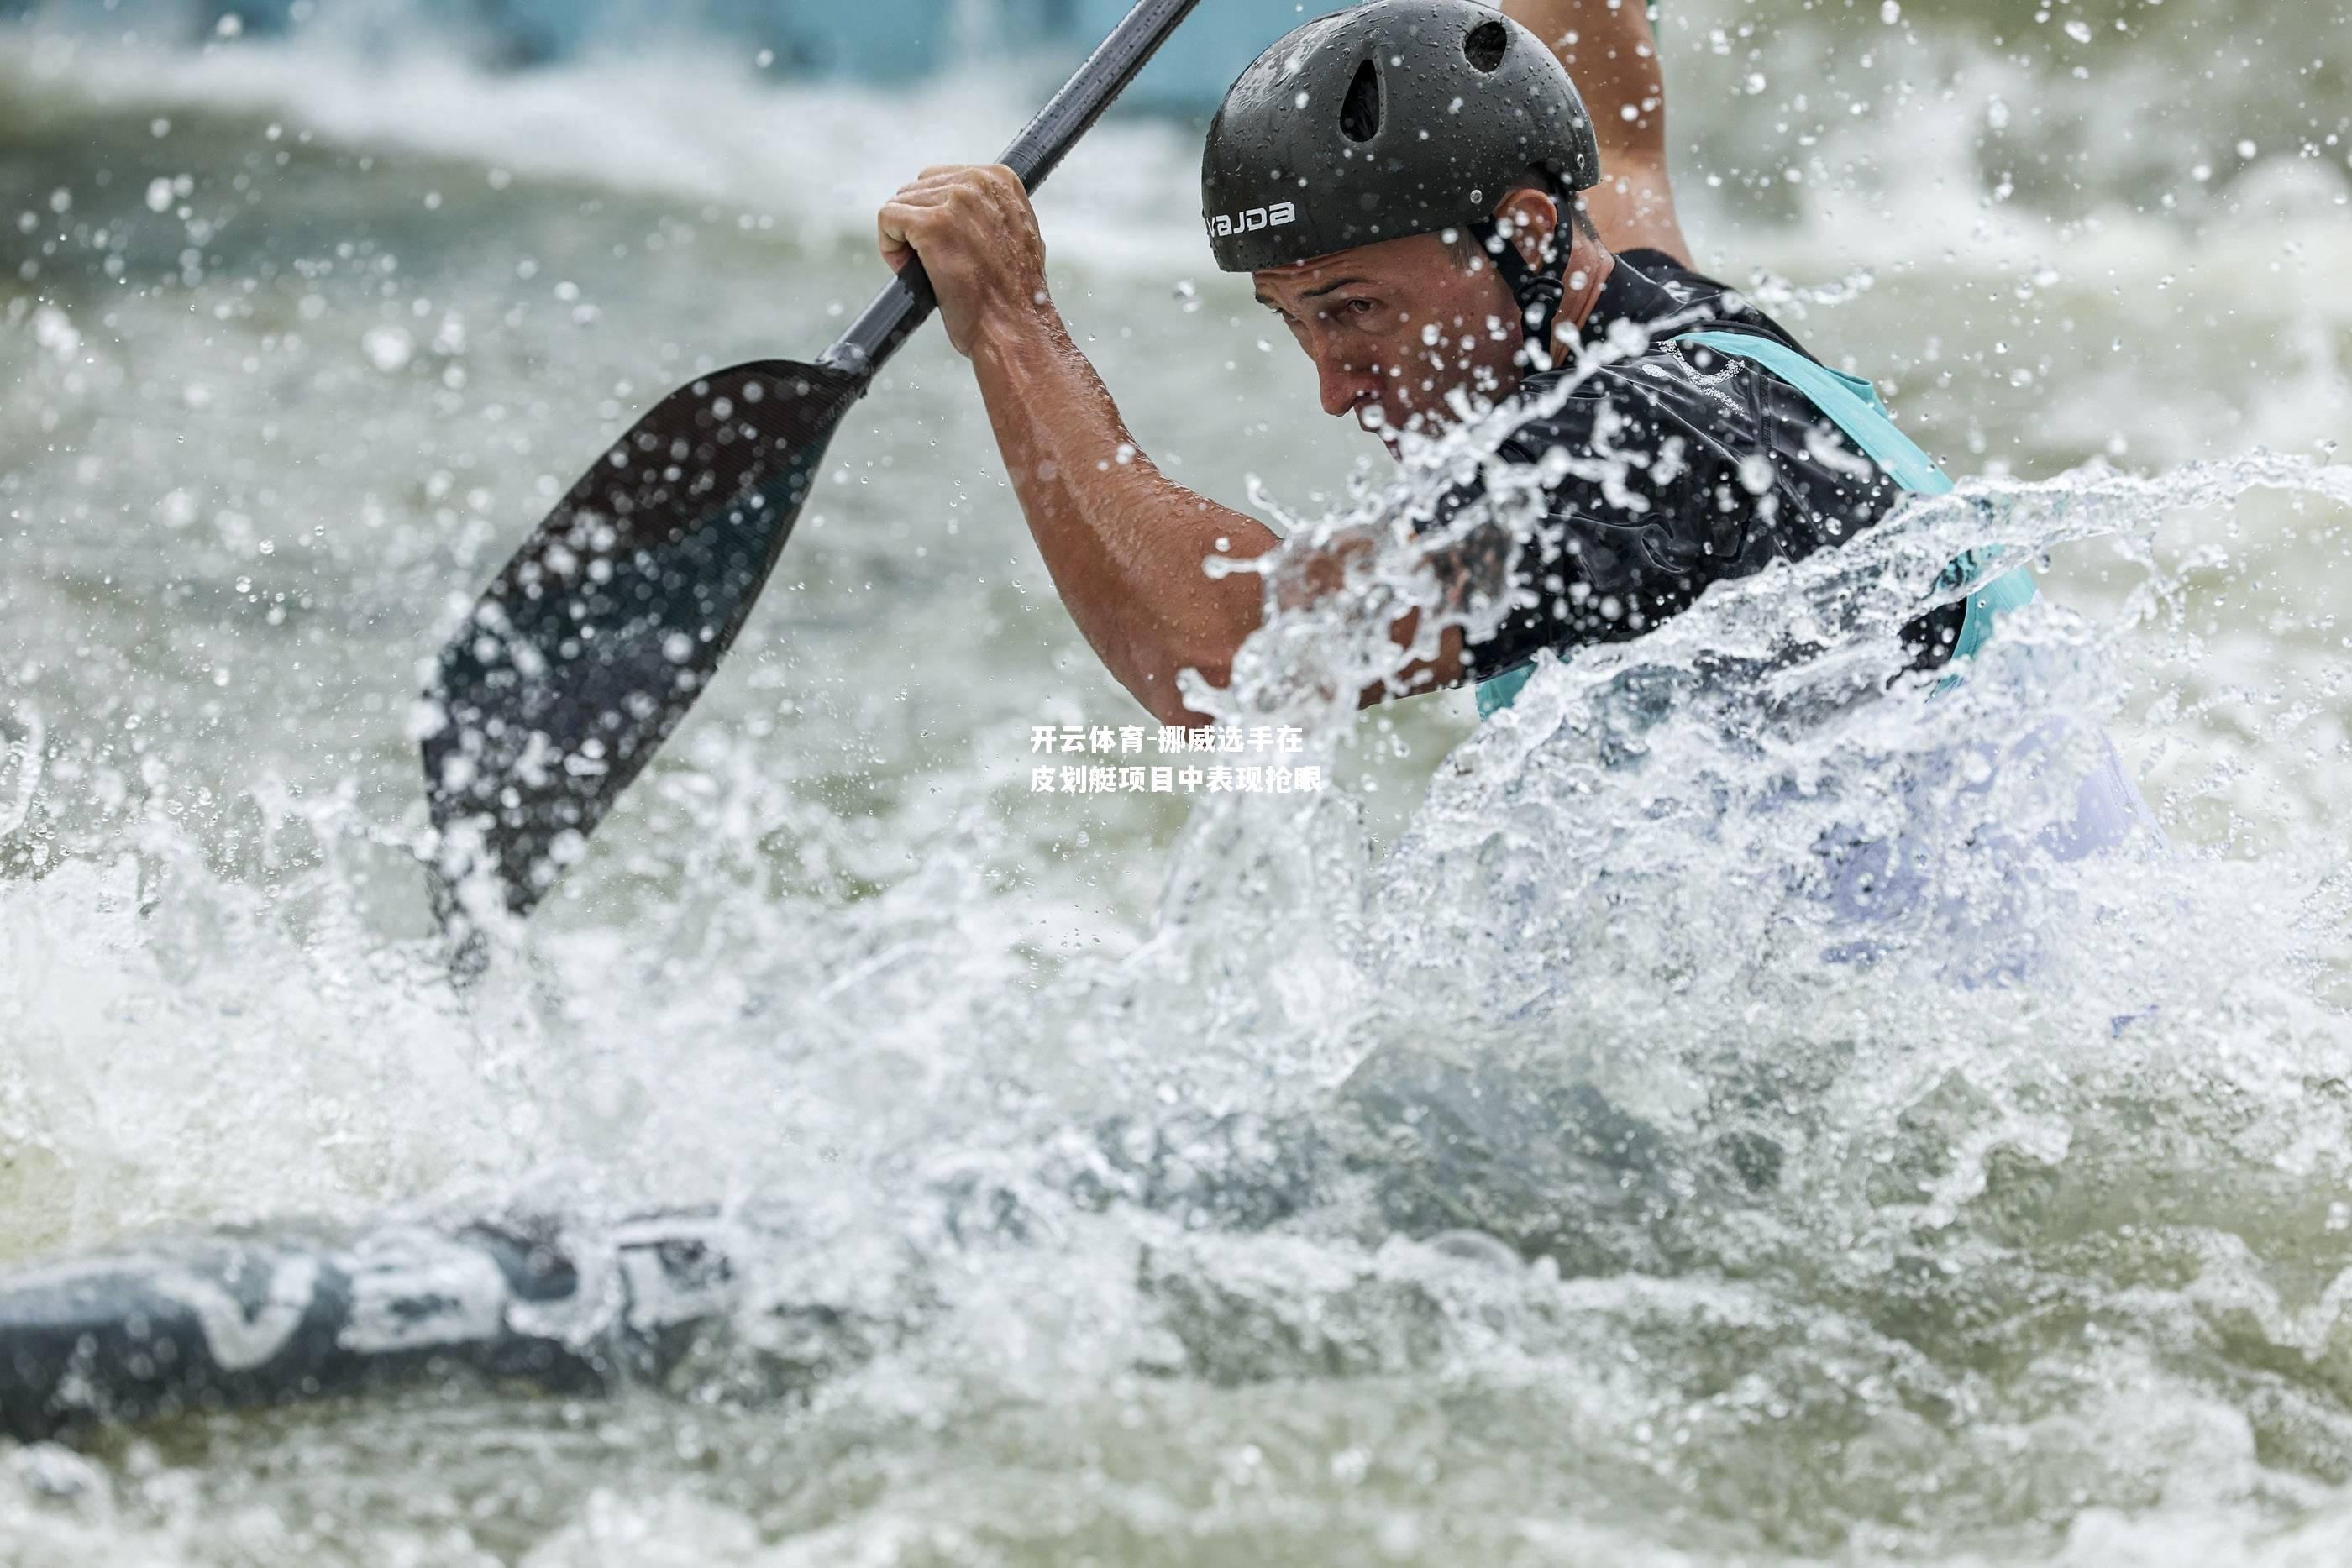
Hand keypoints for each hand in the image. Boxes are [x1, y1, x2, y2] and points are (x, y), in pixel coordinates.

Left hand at [877, 164, 1052, 357]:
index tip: (945, 243)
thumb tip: (967, 209)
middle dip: (916, 224)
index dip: (935, 213)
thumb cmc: (1015, 294)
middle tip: (931, 261)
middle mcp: (978, 182)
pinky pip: (887, 219)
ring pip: (900, 204)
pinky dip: (890, 246)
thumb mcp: (1018, 233)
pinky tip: (908, 268)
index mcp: (1000, 179)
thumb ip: (992, 210)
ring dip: (904, 238)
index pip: (942, 178)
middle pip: (917, 189)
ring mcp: (954, 201)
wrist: (1014, 326)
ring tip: (926, 269)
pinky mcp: (930, 224)